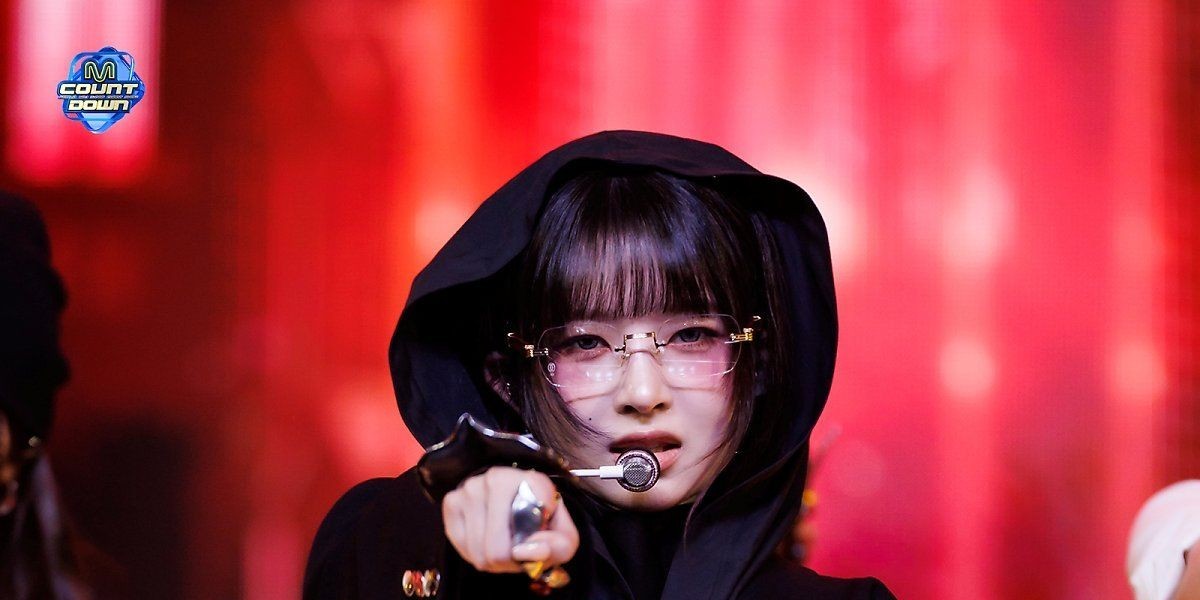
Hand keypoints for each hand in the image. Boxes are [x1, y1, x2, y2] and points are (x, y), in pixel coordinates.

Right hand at [441, 466, 578, 572]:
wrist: (518, 502)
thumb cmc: (541, 521)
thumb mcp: (563, 537)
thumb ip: (558, 546)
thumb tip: (526, 551)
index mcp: (532, 481)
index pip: (529, 532)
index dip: (535, 549)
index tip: (540, 538)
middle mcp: (498, 478)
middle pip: (497, 550)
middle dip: (510, 561)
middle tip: (519, 551)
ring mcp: (471, 488)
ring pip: (478, 552)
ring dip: (492, 560)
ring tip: (504, 545)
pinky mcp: (452, 501)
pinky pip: (461, 546)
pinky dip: (474, 553)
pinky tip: (486, 541)